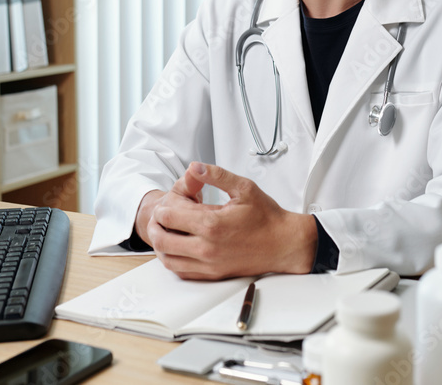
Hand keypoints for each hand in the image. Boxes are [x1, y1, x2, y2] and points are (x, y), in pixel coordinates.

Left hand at [148, 162, 317, 279]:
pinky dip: (172, 259)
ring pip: (167, 258)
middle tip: (163, 215)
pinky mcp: (212, 275)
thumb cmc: (266, 217)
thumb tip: (194, 167)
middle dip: (157, 224)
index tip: (172, 200)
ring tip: (166, 230)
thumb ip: (216, 175)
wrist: (283, 244)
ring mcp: (208, 264)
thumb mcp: (244, 188)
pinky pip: (180, 271)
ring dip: (161, 244)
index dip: (164, 205)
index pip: (168, 216)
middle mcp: (206, 248)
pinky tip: (177, 248)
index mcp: (211, 224)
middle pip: (161, 238)